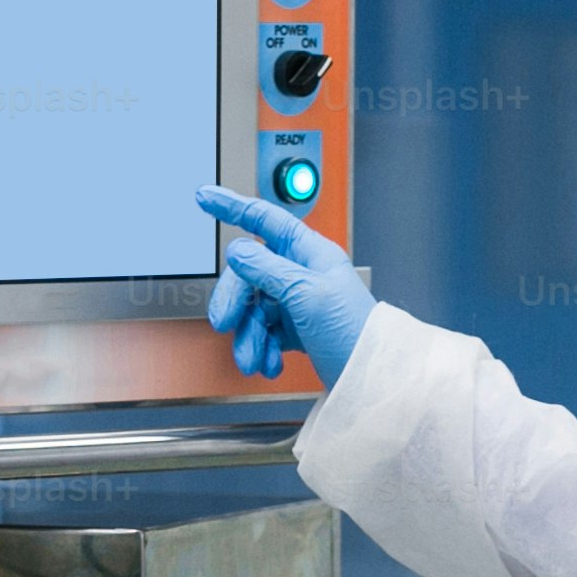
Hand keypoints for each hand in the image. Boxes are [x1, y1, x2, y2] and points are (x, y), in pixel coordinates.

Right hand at [198, 186, 373, 382]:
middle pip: (248, 274)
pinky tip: (269, 362)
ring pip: (253, 309)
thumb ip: (268, 269)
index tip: (206, 198)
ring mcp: (297, 302)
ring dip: (248, 336)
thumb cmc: (355, 332)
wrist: (370, 378)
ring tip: (254, 358)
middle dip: (234, 301)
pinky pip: (264, 333)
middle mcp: (301, 273)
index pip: (264, 220)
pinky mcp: (296, 329)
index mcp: (309, 253)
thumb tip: (238, 251)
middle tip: (225, 322)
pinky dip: (262, 349)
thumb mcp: (308, 294)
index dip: (233, 207)